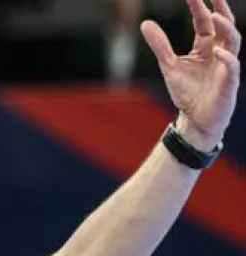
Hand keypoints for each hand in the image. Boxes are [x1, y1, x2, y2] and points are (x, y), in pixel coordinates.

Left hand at [142, 0, 240, 149]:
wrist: (195, 120)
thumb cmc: (187, 92)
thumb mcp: (169, 66)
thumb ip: (160, 45)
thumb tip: (145, 23)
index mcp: (206, 47)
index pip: (204, 22)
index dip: (199, 7)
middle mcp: (219, 52)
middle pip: (225, 25)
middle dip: (220, 9)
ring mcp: (226, 66)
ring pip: (233, 41)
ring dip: (225, 28)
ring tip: (214, 16)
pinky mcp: (229, 83)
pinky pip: (232, 67)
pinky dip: (227, 59)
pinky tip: (219, 51)